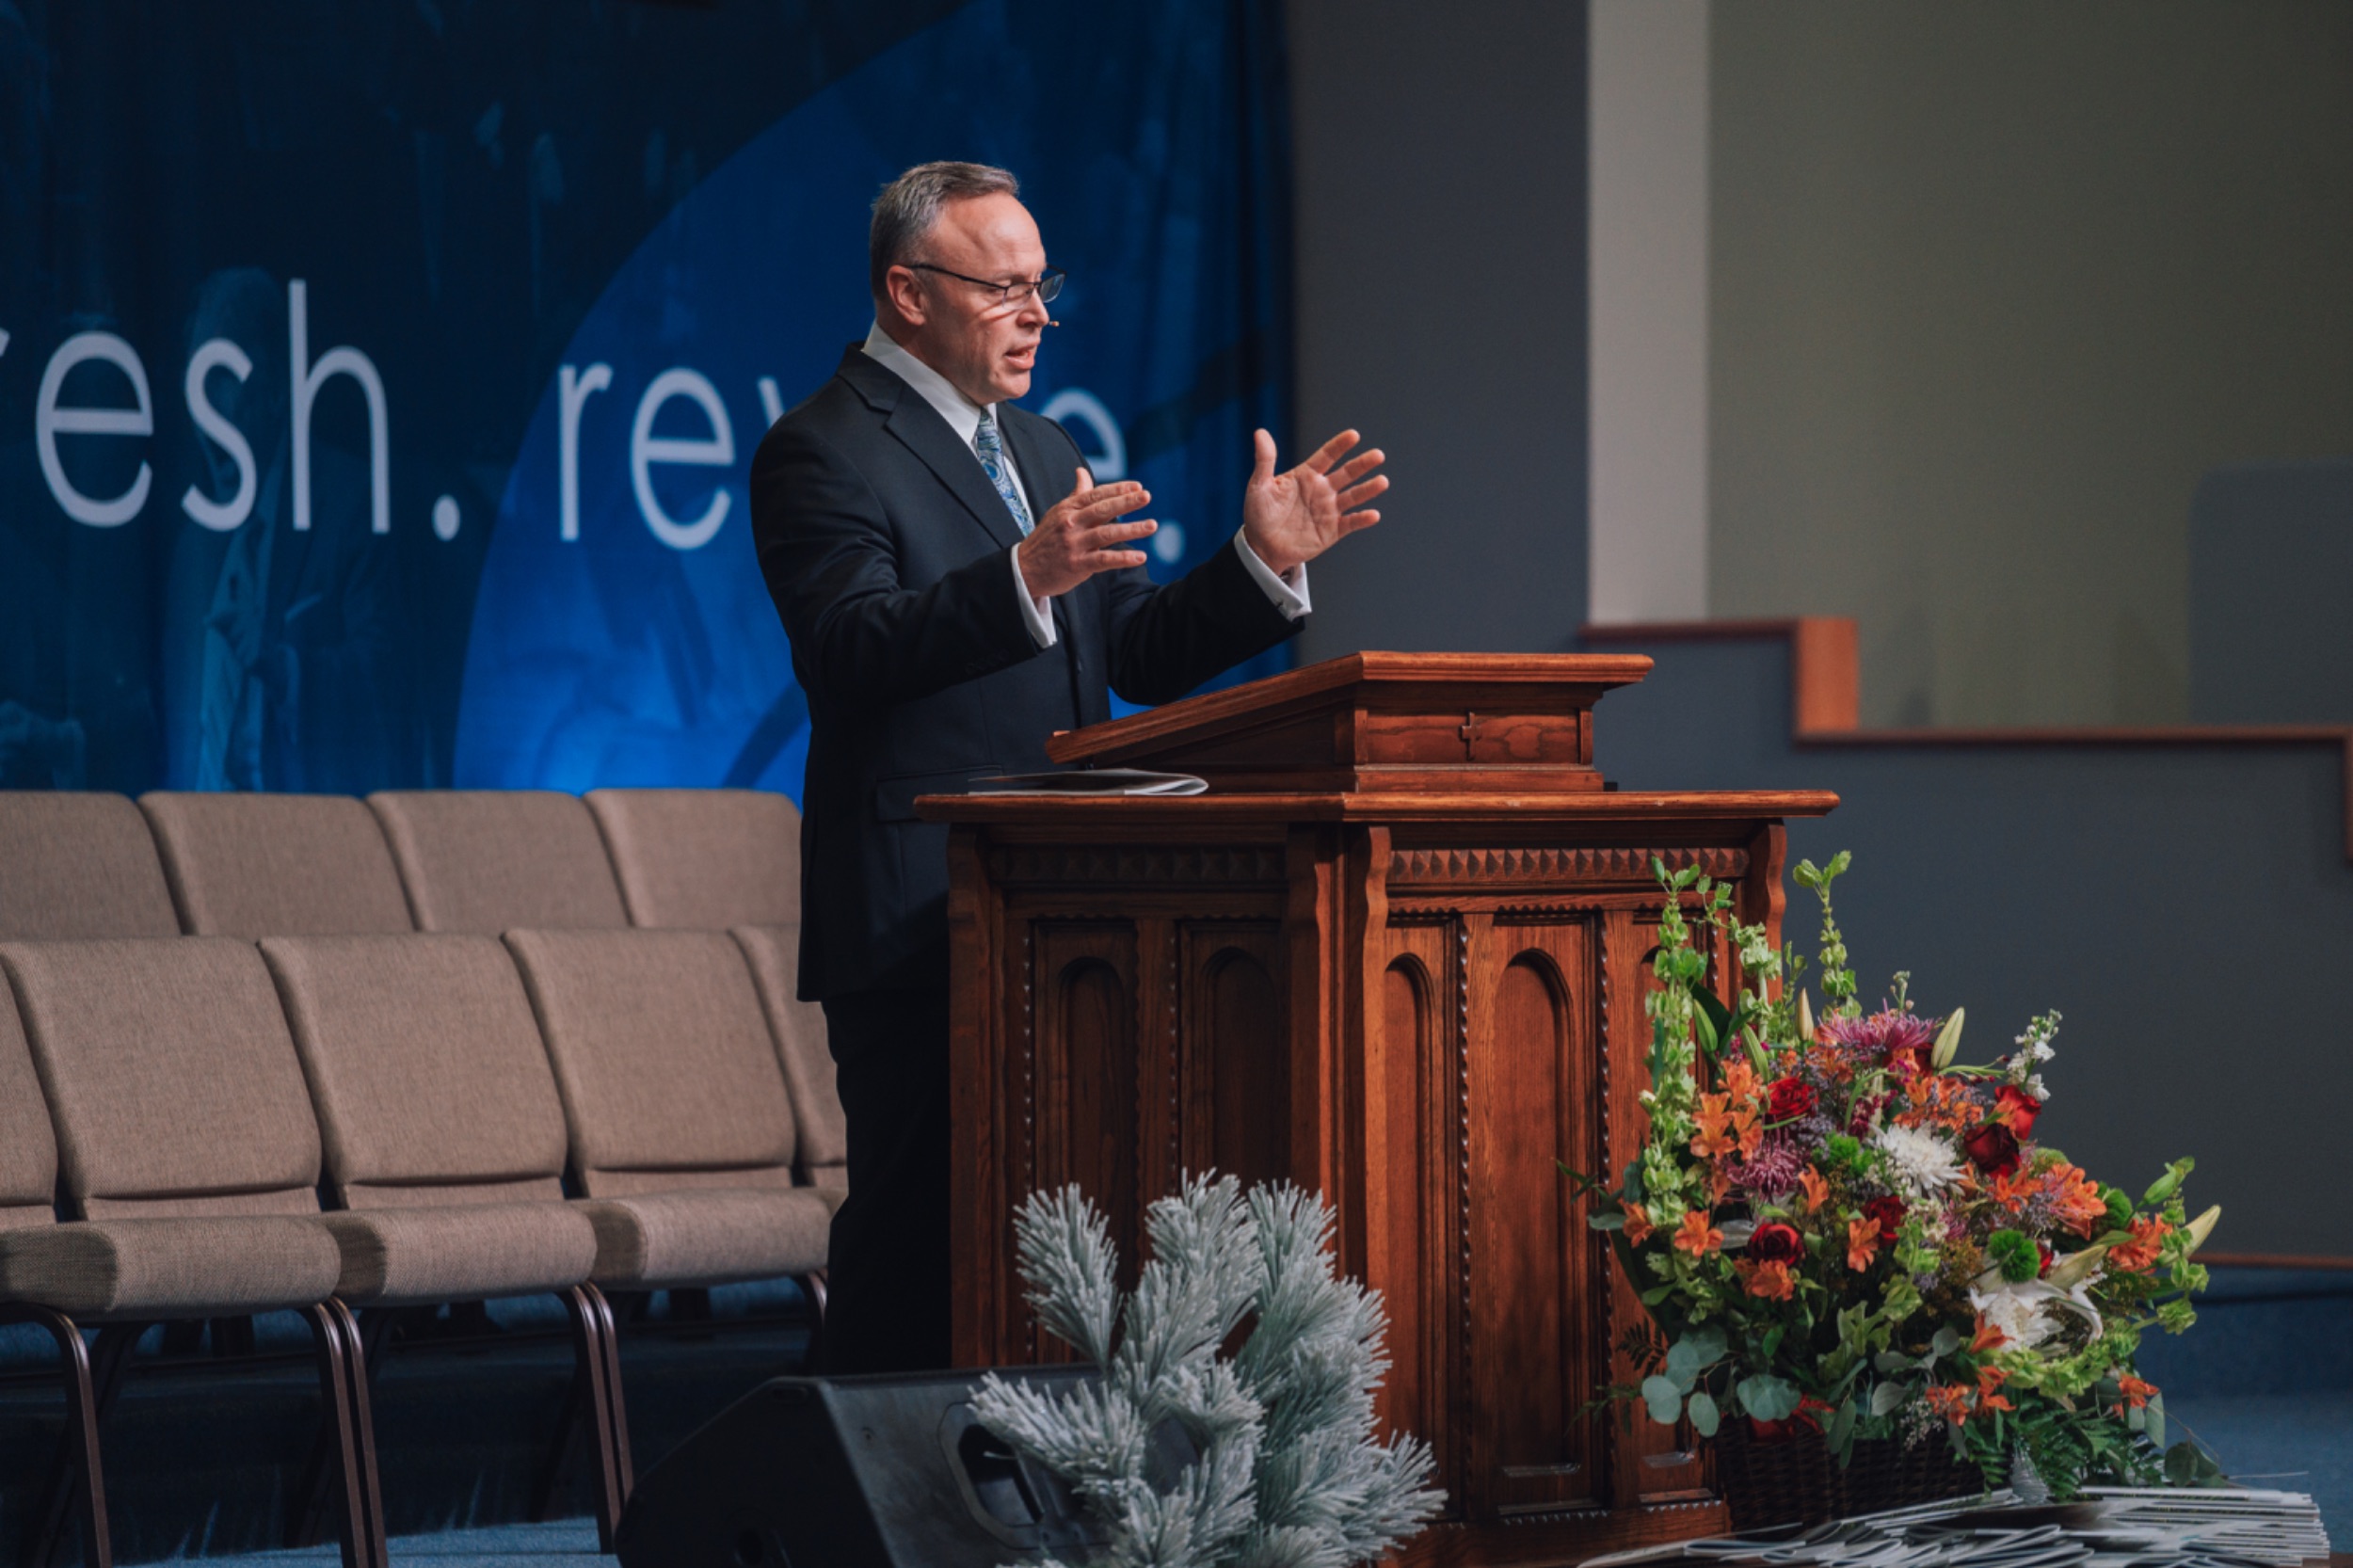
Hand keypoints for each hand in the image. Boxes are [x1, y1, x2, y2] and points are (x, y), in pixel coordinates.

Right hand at [1015, 469, 1158, 598]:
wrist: (1024, 569)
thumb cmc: (1046, 539)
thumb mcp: (1058, 513)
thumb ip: (1076, 495)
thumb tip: (1082, 472)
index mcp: (1068, 509)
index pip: (1096, 495)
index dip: (1117, 490)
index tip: (1138, 487)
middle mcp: (1071, 524)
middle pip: (1102, 510)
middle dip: (1126, 502)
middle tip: (1146, 497)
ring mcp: (1074, 544)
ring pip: (1106, 534)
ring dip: (1131, 529)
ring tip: (1152, 525)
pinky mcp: (1077, 565)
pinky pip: (1104, 560)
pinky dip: (1123, 558)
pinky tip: (1141, 557)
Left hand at [1240, 428, 1385, 575]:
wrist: (1262, 546)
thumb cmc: (1259, 514)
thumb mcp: (1260, 485)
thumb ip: (1264, 460)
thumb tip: (1260, 432)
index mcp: (1307, 475)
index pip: (1327, 456)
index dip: (1339, 445)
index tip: (1353, 435)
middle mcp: (1322, 490)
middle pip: (1347, 473)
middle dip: (1362, 464)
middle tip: (1378, 455)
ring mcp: (1329, 510)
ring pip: (1354, 496)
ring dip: (1368, 489)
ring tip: (1382, 481)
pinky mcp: (1333, 530)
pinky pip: (1351, 523)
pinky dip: (1362, 519)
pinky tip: (1373, 514)